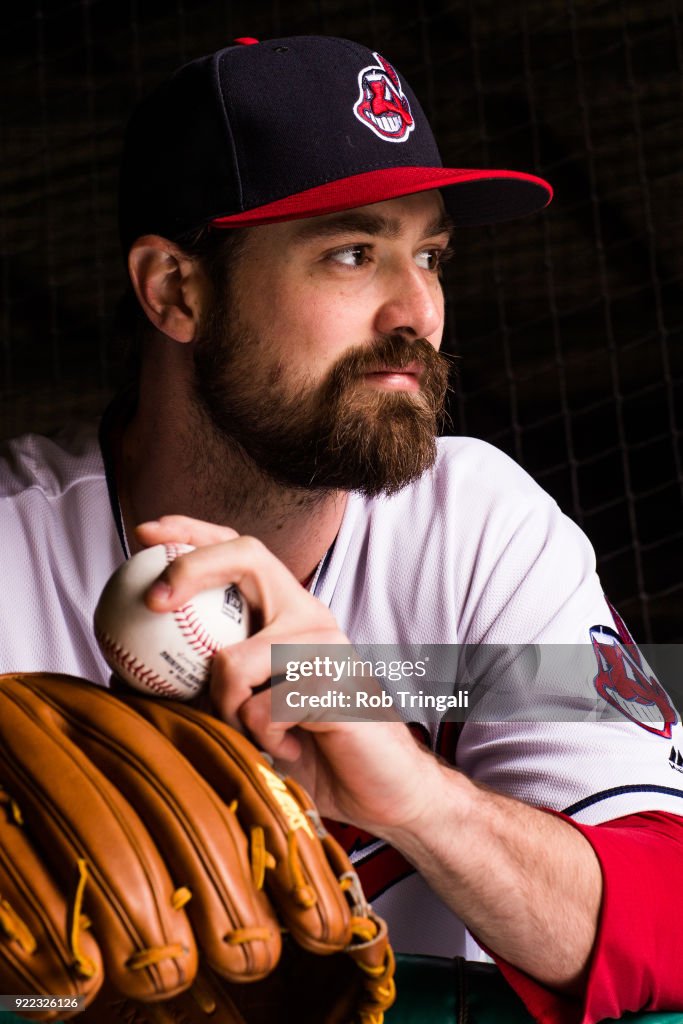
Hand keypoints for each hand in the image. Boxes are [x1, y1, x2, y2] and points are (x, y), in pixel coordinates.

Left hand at [135, 516, 442, 835]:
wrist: (382, 788)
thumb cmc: (310, 748)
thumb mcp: (243, 713)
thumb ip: (199, 687)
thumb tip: (123, 677)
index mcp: (287, 611)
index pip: (241, 550)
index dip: (192, 533)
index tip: (144, 535)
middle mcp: (308, 614)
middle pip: (248, 555)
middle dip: (191, 566)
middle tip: (152, 601)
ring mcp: (326, 642)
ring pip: (234, 659)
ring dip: (224, 708)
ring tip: (252, 734)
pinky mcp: (335, 680)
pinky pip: (261, 709)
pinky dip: (261, 739)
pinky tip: (292, 747)